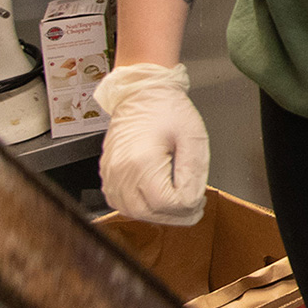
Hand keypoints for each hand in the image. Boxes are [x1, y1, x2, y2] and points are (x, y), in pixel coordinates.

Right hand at [96, 63, 209, 226]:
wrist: (141, 94)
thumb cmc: (167, 109)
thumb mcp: (193, 138)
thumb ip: (194, 173)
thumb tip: (193, 202)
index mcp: (142, 162)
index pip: (166, 204)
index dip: (188, 207)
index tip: (200, 200)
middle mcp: (120, 173)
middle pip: (150, 214)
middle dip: (176, 214)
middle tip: (194, 204)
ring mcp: (110, 177)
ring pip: (135, 214)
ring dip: (159, 213)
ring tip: (177, 199)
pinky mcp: (107, 177)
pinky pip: (123, 205)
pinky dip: (143, 207)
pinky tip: (157, 196)